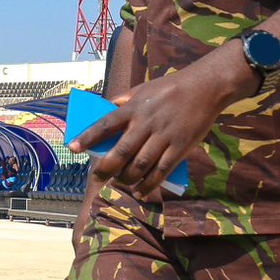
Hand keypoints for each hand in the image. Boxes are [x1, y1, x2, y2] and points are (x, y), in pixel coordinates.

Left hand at [75, 53, 255, 197]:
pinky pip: (161, 171)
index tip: (73, 148)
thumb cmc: (171, 88)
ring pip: (140, 165)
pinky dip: (149, 184)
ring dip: (127, 179)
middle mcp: (146, 123)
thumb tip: (107, 108)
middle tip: (97, 177)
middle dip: (106, 168)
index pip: (106, 124)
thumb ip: (124, 100)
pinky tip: (141, 191)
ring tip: (121, 182)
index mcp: (134, 108)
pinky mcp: (180, 147)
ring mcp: (164, 137)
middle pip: (121, 152)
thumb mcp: (144, 88)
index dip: (88, 137)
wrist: (206, 87)